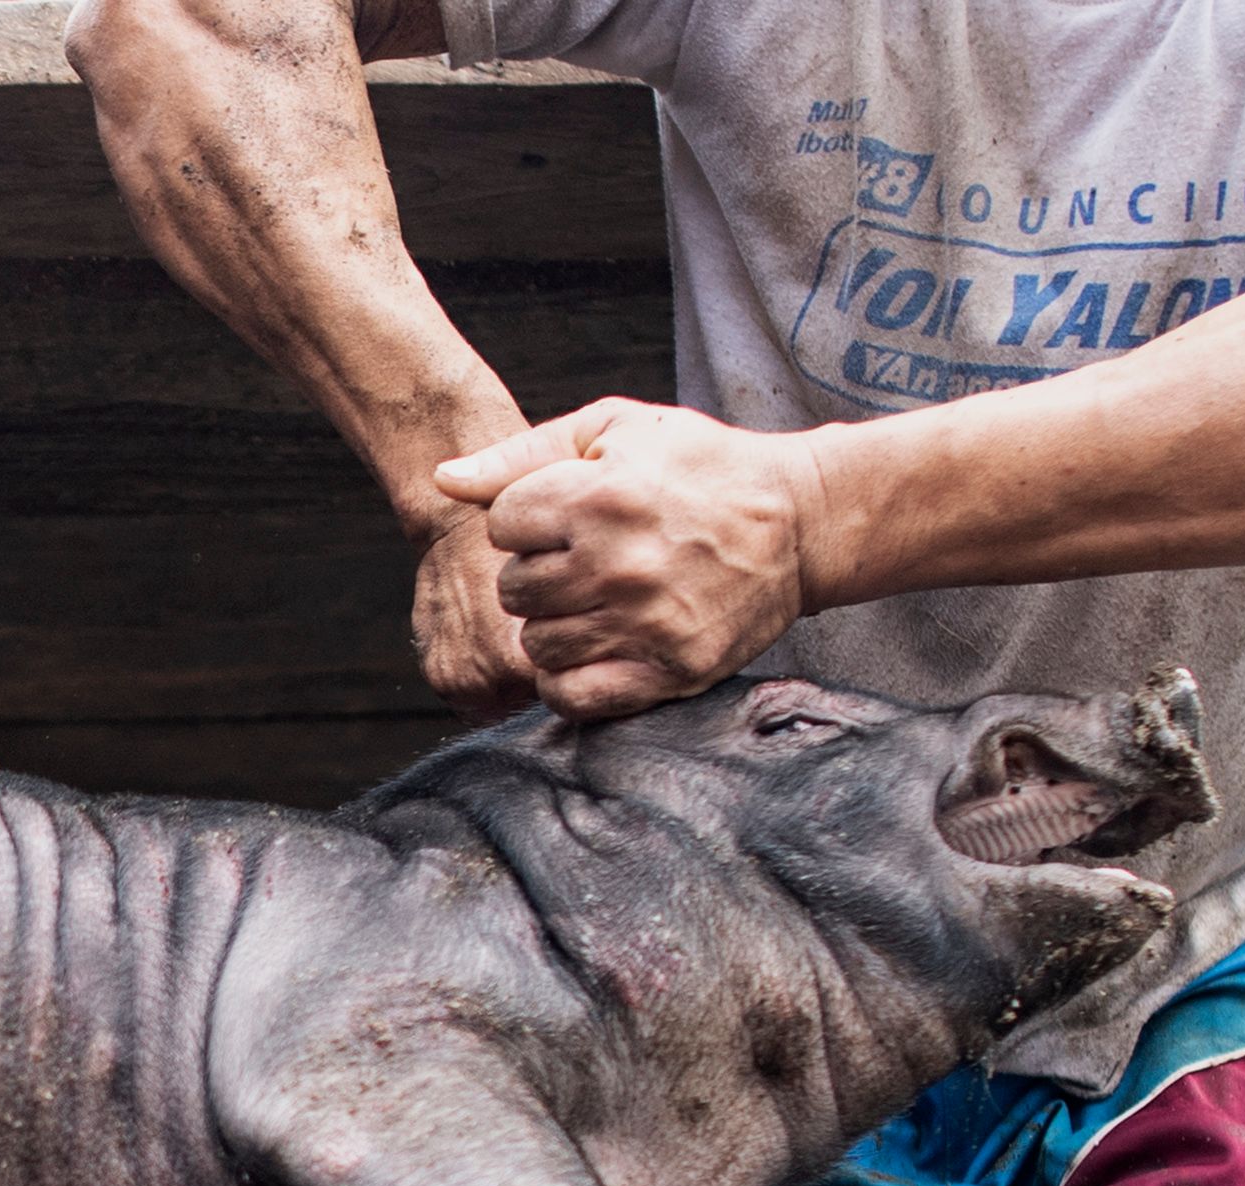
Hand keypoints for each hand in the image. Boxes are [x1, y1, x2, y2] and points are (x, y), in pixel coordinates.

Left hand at [430, 399, 829, 720]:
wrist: (800, 521)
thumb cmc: (700, 467)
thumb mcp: (616, 431)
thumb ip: (522, 454)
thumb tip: (443, 479)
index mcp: (601, 497)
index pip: (502, 526)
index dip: (524, 519)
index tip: (562, 517)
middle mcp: (618, 564)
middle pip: (514, 591)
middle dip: (534, 575)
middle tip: (578, 562)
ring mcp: (645, 623)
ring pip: (538, 646)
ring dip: (553, 626)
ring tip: (592, 601)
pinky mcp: (669, 670)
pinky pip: (574, 696)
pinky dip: (569, 679)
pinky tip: (591, 649)